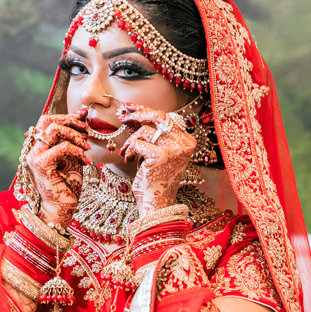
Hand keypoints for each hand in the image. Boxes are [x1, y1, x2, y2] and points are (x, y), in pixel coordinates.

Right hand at [26, 107, 89, 228]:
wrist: (61, 209)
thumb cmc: (67, 186)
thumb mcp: (73, 158)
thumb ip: (74, 140)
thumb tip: (83, 118)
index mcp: (38, 147)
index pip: (48, 121)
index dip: (66, 115)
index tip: (84, 114)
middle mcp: (32, 149)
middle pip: (46, 120)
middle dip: (69, 120)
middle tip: (86, 129)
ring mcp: (34, 156)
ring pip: (53, 129)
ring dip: (74, 134)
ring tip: (86, 147)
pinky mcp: (41, 165)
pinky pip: (62, 147)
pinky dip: (77, 151)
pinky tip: (84, 161)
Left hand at [117, 103, 195, 217]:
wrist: (156, 203)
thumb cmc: (155, 180)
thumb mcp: (154, 153)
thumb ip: (148, 134)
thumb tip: (131, 115)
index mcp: (187, 142)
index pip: (166, 118)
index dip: (146, 111)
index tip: (131, 107)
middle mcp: (184, 144)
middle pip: (159, 117)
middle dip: (138, 114)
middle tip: (124, 117)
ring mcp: (174, 150)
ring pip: (144, 131)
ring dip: (130, 141)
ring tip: (127, 153)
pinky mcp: (160, 156)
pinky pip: (137, 143)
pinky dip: (129, 150)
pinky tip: (129, 160)